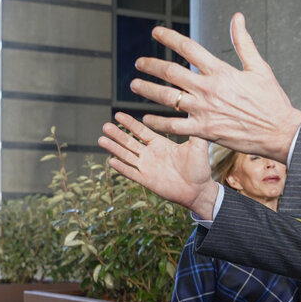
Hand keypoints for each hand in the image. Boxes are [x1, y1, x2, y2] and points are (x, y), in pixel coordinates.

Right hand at [98, 112, 217, 218]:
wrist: (199, 190)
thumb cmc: (200, 168)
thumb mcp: (198, 146)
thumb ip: (193, 130)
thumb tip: (194, 111)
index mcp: (160, 144)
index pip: (141, 131)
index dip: (130, 123)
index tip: (117, 114)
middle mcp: (151, 154)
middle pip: (130, 142)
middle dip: (117, 134)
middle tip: (105, 125)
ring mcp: (147, 167)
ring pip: (127, 156)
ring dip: (114, 148)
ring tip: (101, 139)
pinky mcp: (147, 180)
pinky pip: (131, 173)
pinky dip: (122, 168)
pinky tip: (111, 161)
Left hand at [129, 13, 300, 162]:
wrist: (280, 132)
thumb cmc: (272, 101)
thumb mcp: (260, 68)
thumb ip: (243, 42)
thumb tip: (237, 17)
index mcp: (221, 71)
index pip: (188, 48)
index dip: (169, 37)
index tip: (156, 32)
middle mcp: (208, 89)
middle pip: (170, 71)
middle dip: (151, 65)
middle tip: (139, 63)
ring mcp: (204, 110)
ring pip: (166, 97)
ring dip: (147, 89)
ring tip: (136, 85)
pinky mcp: (204, 131)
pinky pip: (174, 126)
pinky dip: (158, 122)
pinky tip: (147, 118)